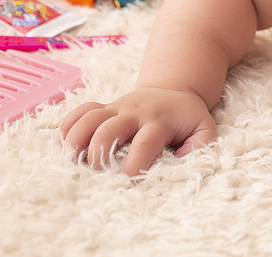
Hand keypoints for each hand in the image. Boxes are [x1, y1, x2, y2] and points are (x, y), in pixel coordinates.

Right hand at [60, 87, 216, 176]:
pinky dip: (69, 127)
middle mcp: (134, 114)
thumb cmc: (186, 118)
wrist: (174, 91)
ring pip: (88, 119)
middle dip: (98, 154)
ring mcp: (116, 109)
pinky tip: (68, 145)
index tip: (130, 181)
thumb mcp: (203, 130)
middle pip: (108, 130)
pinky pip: (80, 111)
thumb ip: (199, 148)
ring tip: (74, 162)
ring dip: (76, 141)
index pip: (145, 142)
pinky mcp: (104, 108)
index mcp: (159, 122)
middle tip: (98, 173)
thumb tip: (181, 165)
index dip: (135, 164)